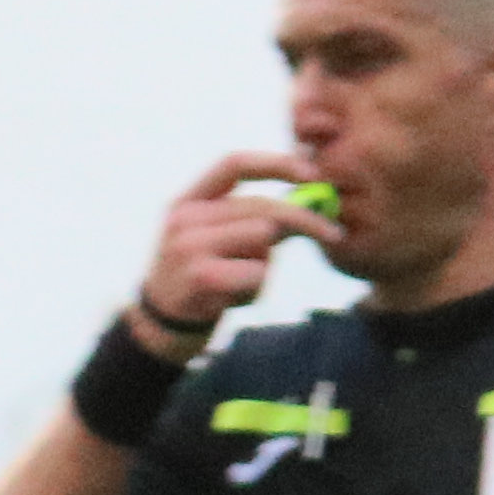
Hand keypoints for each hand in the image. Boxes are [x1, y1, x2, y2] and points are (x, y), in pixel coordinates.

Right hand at [139, 152, 323, 339]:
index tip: (311, 173)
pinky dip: (255, 289)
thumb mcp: (210, 241)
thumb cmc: (199, 282)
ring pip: (262, 238)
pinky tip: (231, 300)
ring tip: (240, 283)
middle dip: (304, 220)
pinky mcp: (201, 277)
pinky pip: (257, 272)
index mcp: (186, 201)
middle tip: (334, 233)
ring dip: (265, 265)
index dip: (276, 163)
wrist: (159, 330)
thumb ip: (247, 219)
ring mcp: (189, 246)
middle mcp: (183, 218)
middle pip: (260, 206)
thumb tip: (307, 204)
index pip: (234, 164)